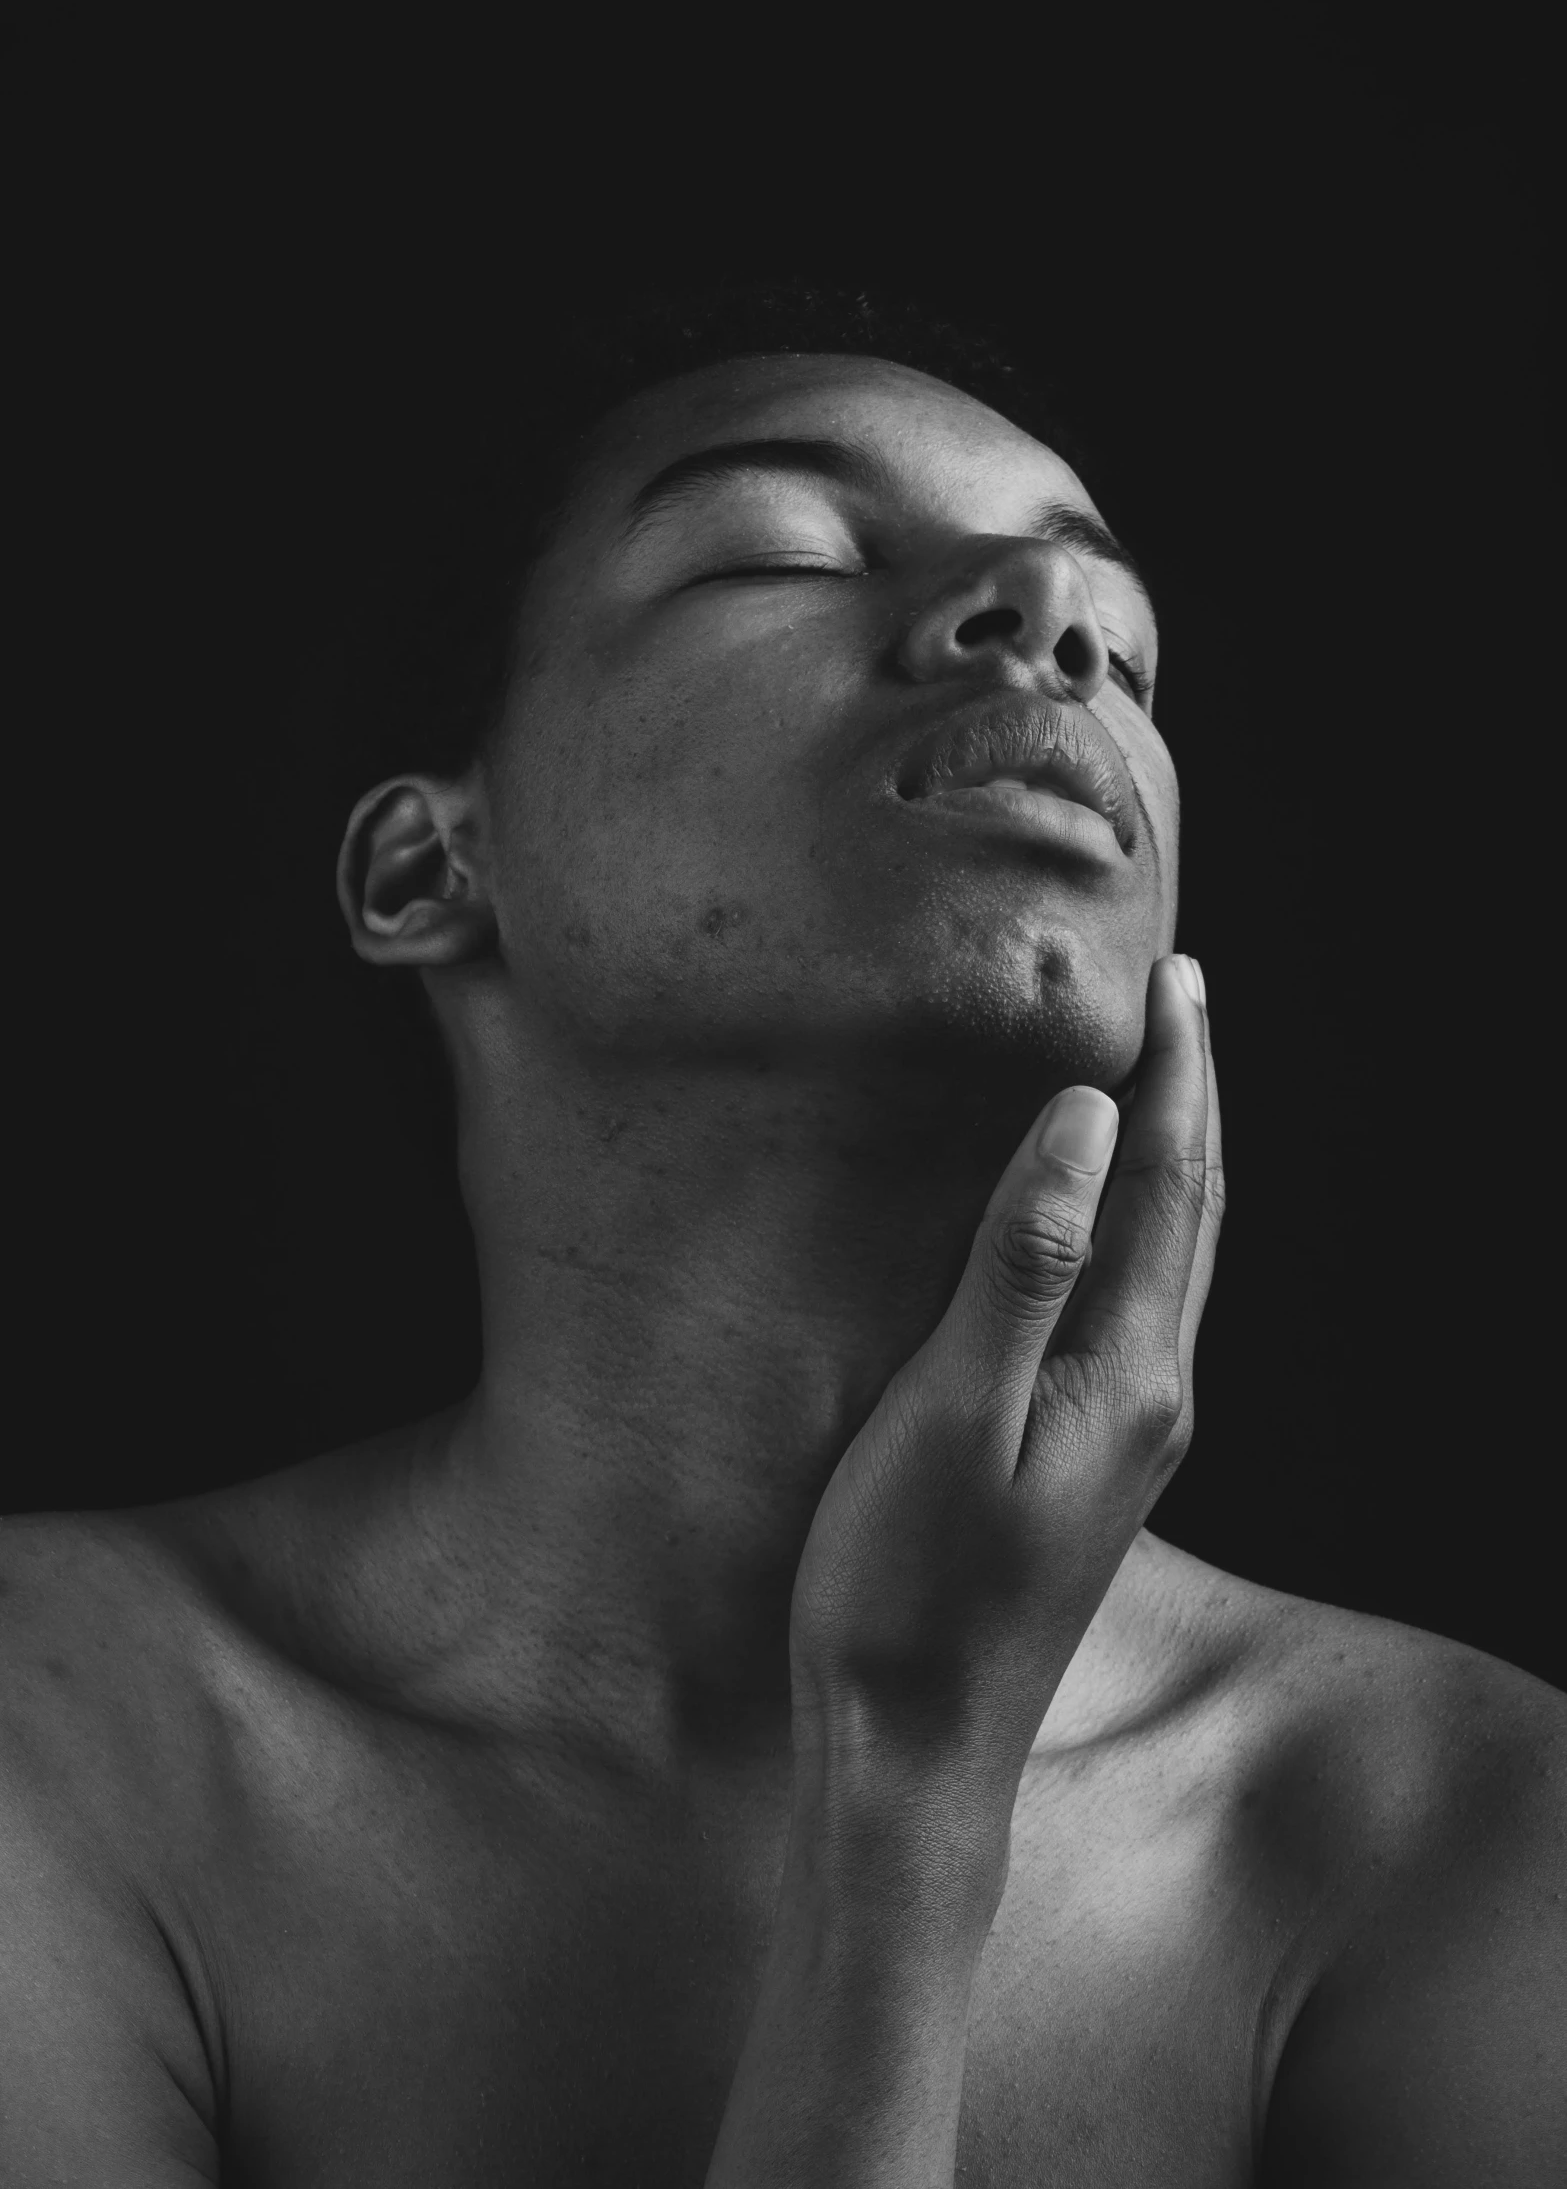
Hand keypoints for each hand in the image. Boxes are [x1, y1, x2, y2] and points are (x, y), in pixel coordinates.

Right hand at [788, 952, 1222, 1827]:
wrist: (914, 1756)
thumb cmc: (907, 1590)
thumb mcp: (951, 1414)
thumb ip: (1022, 1264)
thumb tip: (1091, 1121)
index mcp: (1133, 1374)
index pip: (1177, 1183)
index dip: (1177, 1072)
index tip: (1172, 972)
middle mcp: (1158, 1399)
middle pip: (1198, 1213)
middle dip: (1192, 1097)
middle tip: (1176, 992)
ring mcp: (1132, 1439)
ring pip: (1177, 1262)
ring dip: (1172, 1158)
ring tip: (1150, 1079)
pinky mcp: (1091, 1465)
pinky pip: (1136, 1309)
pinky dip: (1135, 1228)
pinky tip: (1096, 1222)